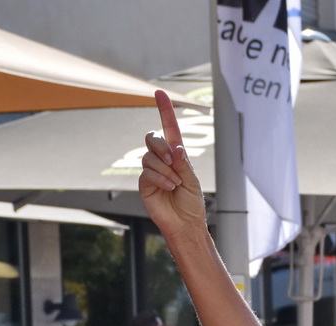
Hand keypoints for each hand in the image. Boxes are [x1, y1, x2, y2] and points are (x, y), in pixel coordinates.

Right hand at [140, 91, 207, 237]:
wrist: (185, 223)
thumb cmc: (191, 203)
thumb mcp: (192, 179)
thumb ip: (183, 162)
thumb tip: (175, 147)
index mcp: (176, 155)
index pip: (169, 128)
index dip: (164, 110)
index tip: (159, 92)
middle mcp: (162, 159)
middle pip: (152, 138)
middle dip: (161, 146)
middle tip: (174, 160)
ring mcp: (151, 170)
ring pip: (149, 156)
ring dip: (165, 169)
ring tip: (175, 183)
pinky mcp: (144, 183)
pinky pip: (147, 172)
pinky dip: (160, 178)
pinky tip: (169, 187)